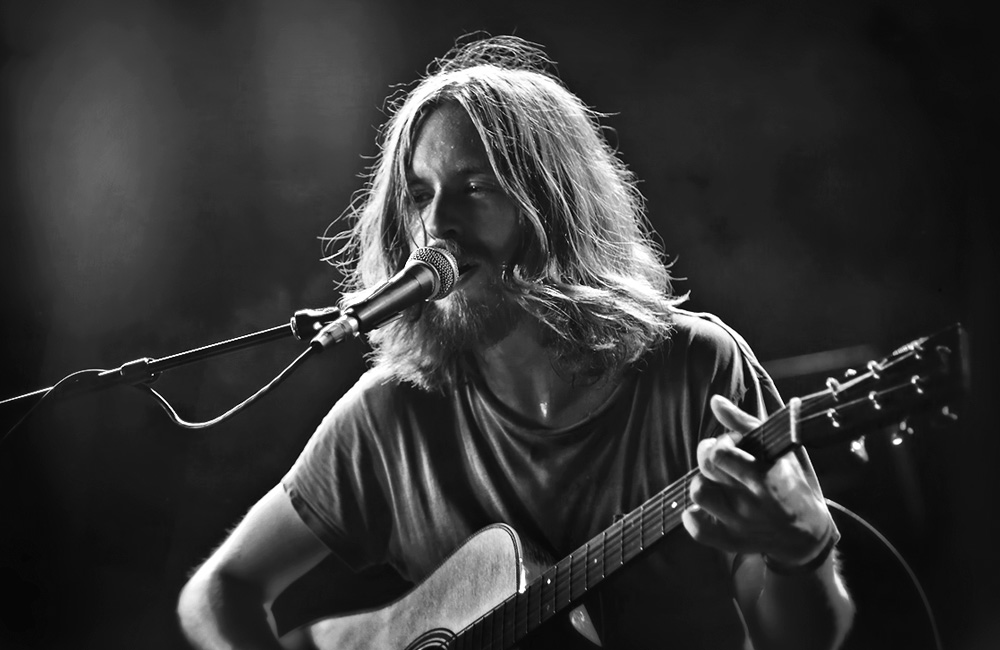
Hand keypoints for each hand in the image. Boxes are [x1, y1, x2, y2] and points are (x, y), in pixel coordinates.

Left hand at [681, 395, 834, 566]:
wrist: (808, 534)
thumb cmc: (793, 484)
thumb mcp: (781, 451)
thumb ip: (746, 423)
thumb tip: (715, 401)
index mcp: (766, 477)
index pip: (722, 452)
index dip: (721, 442)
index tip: (733, 444)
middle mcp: (752, 502)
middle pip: (707, 468)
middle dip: (708, 456)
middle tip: (720, 459)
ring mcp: (740, 524)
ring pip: (698, 493)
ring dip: (702, 482)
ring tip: (715, 482)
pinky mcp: (732, 541)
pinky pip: (696, 529)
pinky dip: (693, 515)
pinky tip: (705, 507)